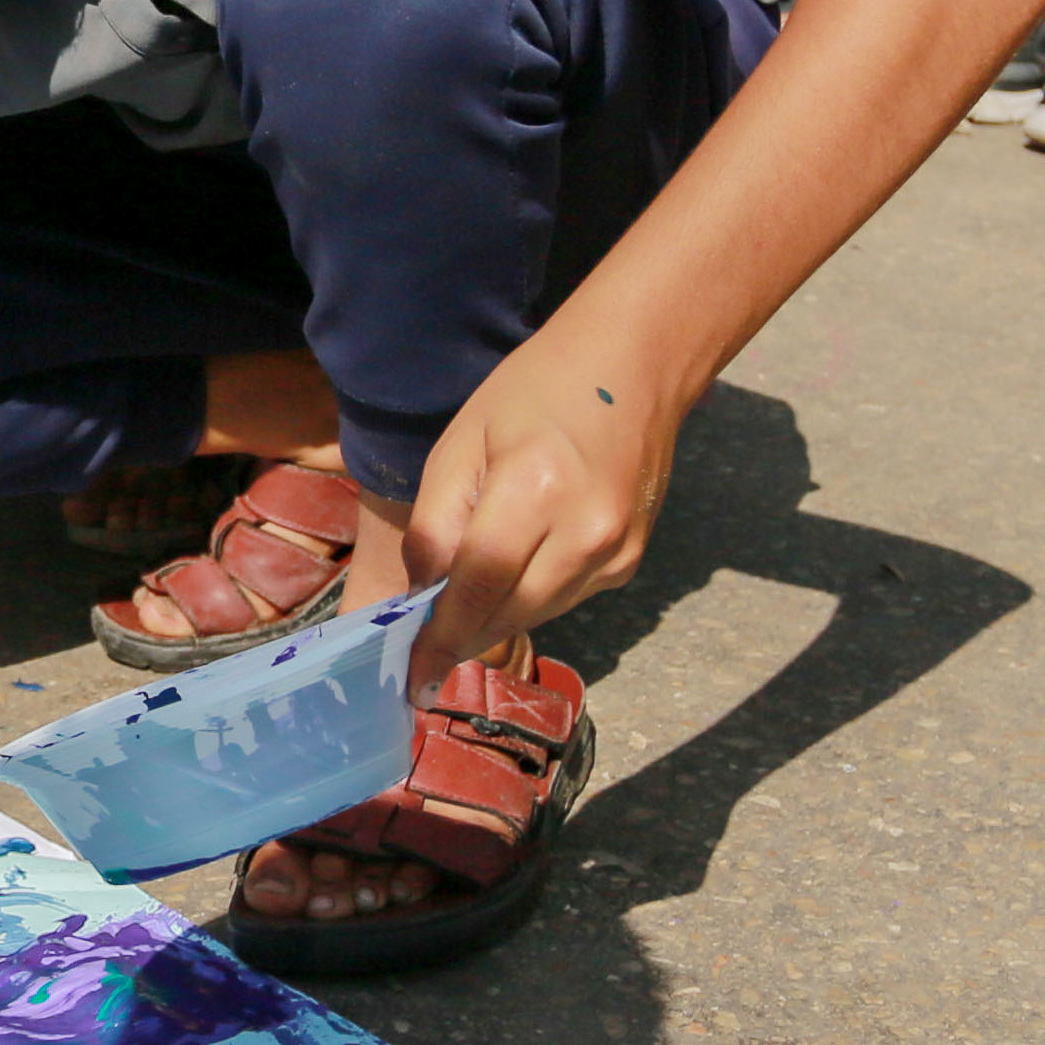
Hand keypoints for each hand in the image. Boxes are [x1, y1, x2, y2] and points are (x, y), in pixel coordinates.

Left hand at [399, 353, 680, 682]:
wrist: (634, 365)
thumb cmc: (534, 391)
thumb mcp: (461, 442)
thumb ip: (435, 523)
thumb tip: (421, 594)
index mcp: (534, 492)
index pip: (476, 586)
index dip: (439, 636)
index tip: (410, 679)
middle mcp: (585, 532)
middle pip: (509, 613)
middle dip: (460, 638)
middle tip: (419, 654)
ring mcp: (616, 551)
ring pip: (537, 614)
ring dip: (492, 620)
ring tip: (456, 614)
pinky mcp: (630, 560)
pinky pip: (565, 599)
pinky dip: (528, 600)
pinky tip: (510, 576)